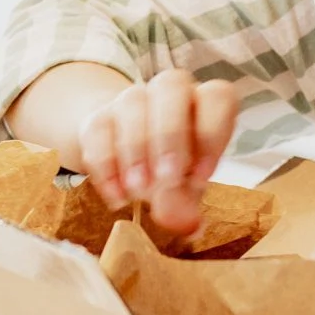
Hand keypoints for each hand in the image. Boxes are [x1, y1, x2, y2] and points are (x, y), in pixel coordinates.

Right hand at [78, 70, 238, 232]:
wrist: (127, 154)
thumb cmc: (171, 167)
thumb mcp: (186, 186)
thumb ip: (188, 203)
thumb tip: (190, 227)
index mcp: (205, 102)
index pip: (216, 97)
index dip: (212, 134)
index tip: (202, 176)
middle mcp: (170, 91)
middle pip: (172, 87)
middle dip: (170, 135)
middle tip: (166, 179)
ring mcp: (132, 98)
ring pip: (132, 103)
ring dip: (136, 148)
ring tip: (138, 190)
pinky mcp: (98, 116)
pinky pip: (98, 129)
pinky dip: (106, 165)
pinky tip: (116, 195)